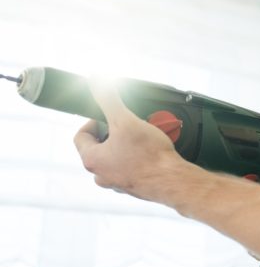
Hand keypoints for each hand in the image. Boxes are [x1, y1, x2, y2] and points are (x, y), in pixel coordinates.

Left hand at [73, 77, 181, 199]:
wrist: (171, 180)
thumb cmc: (148, 155)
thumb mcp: (126, 120)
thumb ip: (109, 99)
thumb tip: (96, 81)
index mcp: (92, 160)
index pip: (81, 136)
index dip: (93, 122)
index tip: (108, 116)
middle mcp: (101, 174)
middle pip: (100, 147)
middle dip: (114, 132)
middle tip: (129, 124)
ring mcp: (118, 182)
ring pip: (117, 158)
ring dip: (127, 145)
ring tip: (144, 135)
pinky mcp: (135, 186)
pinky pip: (132, 167)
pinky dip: (140, 158)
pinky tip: (153, 150)